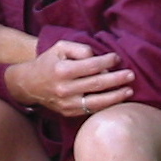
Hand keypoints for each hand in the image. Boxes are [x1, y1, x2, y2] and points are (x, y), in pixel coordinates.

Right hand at [4, 39, 134, 117]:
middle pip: (97, 84)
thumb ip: (80, 49)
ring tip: (129, 91)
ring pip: (96, 102)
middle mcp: (64, 89)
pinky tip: (117, 100)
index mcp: (62, 70)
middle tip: (131, 75)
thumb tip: (99, 58)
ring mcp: (67, 103)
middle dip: (117, 79)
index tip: (117, 58)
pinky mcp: (69, 113)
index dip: (107, 61)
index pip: (91, 66)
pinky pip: (91, 111)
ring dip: (116, 97)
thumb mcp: (59, 48)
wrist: (29, 84)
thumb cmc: (48, 62)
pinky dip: (106, 106)